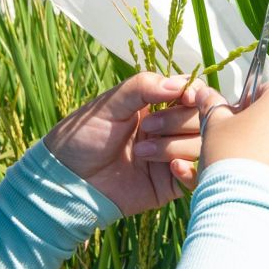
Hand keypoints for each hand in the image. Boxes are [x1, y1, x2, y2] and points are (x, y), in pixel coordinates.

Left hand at [45, 72, 228, 217]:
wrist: (66, 180)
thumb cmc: (82, 137)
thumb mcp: (109, 104)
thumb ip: (143, 87)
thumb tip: (181, 83)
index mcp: (156, 106)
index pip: (193, 95)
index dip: (195, 95)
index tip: (186, 97)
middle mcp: (169, 130)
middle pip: (202, 119)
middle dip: (178, 121)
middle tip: (148, 129)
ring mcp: (171, 157)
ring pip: (202, 147)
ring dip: (176, 146)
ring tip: (142, 154)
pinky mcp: (170, 185)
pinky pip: (197, 178)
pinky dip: (190, 171)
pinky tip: (172, 168)